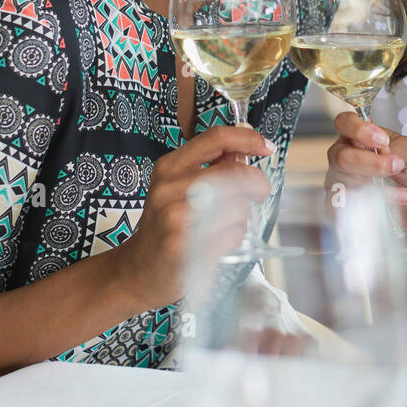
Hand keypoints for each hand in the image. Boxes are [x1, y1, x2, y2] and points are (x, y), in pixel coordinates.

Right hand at [112, 123, 273, 310]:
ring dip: (243, 217)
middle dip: (258, 183)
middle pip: (235, 173)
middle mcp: (169, 188)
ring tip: (226, 225)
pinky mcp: (186, 248)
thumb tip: (246, 147)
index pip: (215, 138)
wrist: (139, 269)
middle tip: (260, 192)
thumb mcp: (178, 187)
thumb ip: (210, 166)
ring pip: (239, 206)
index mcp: (169, 167)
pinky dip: (235, 237)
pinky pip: (233, 234)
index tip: (267, 146)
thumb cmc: (167, 225)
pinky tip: (219, 243)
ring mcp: (176, 218)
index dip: (248, 138)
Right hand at [325, 111, 406, 227]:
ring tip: (403, 192)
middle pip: (341, 156)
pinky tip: (393, 202)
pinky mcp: (340, 206)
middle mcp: (343, 156)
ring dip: (376, 187)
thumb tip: (385, 152)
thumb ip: (399, 148)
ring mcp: (339, 182)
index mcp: (357, 136)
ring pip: (344, 183)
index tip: (382, 141)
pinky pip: (348, 207)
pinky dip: (373, 205)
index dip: (359, 130)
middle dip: (370, 163)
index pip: (345, 123)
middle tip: (395, 166)